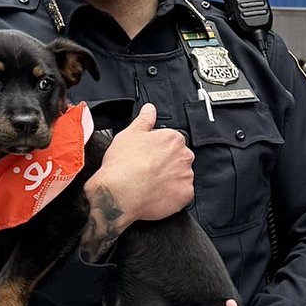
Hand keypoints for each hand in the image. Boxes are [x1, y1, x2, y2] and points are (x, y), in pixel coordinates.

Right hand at [87, 103, 194, 228]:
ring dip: (170, 179)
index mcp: (173, 139)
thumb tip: (150, 109)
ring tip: (150, 183)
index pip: (172, 141)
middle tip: (148, 169)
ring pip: (181, 176)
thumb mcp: (130, 134)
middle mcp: (184, 156)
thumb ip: (144, 119)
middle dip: (166, 163)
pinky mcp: (185, 195)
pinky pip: (182, 194)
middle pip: (179, 158)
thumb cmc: (123, 165)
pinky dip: (172, 194)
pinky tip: (156, 193)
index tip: (149, 155)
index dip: (158, 149)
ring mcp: (186, 176)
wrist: (119, 194)